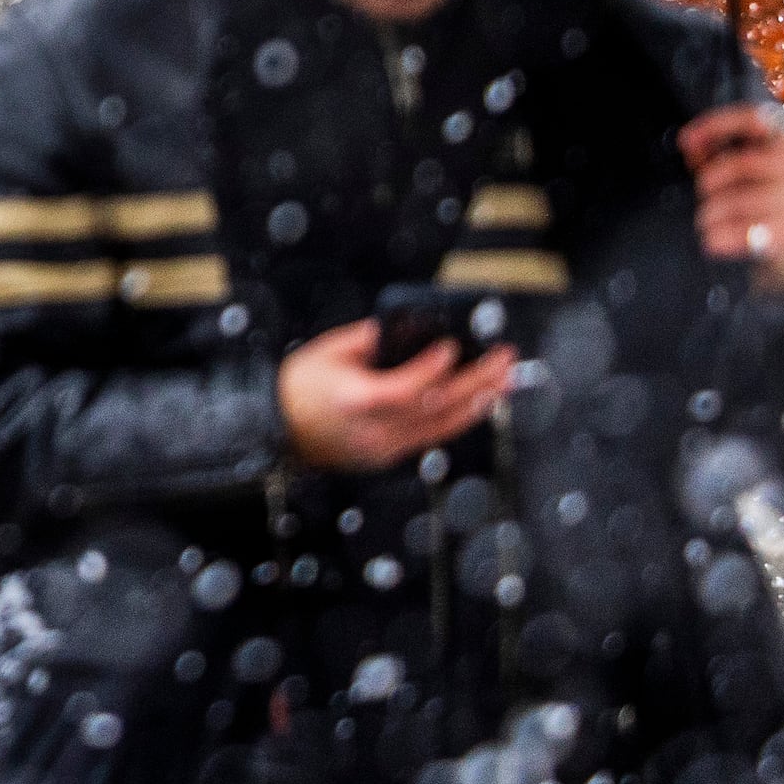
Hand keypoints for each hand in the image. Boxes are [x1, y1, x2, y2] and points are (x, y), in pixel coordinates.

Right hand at [277, 323, 516, 470]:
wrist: (277, 429)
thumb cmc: (297, 387)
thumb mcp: (327, 350)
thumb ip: (368, 339)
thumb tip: (403, 328)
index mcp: (354, 400)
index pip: (405, 389)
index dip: (433, 369)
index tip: (452, 348)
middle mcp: (375, 429)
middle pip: (437, 409)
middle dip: (477, 382)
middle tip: (504, 361)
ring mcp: (384, 447)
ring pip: (442, 429)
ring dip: (479, 403)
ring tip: (505, 382)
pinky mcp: (389, 455)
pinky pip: (431, 437)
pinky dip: (458, 418)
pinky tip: (477, 403)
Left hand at [683, 105, 783, 290]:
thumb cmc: (767, 202)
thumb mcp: (744, 171)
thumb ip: (715, 151)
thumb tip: (689, 143)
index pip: (753, 119)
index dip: (715, 126)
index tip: (687, 140)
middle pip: (741, 162)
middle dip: (710, 179)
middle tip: (702, 193)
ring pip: (741, 201)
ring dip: (712, 213)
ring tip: (706, 221)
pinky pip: (750, 231)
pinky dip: (724, 236)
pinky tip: (714, 240)